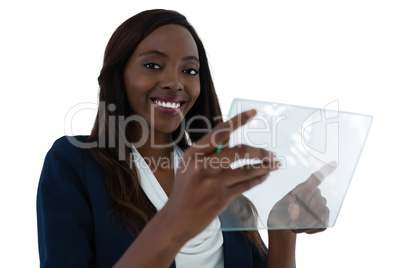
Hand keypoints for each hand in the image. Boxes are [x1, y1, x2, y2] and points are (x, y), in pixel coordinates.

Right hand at [163, 109, 279, 240]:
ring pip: (248, 169)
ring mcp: (214, 182)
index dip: (238, 120)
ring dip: (265, 165)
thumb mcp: (188, 166)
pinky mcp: (222, 198)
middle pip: (240, 151)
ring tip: (274, 163)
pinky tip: (265, 175)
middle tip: (270, 153)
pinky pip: (247, 185)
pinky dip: (259, 178)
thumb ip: (207, 153)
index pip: (220, 132)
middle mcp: (203, 165)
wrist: (176, 219)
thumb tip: (231, 139)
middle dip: (260, 151)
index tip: (253, 112)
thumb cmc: (184, 190)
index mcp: (193, 154)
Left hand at [267, 163, 335, 233]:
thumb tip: (295, 209)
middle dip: (304, 217)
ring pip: (321, 215)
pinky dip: (311, 230)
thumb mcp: (278, 211)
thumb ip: (285, 209)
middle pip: (318, 205)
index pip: (315, 178)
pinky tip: (303, 228)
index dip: (325, 171)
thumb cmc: (280, 213)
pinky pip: (322, 225)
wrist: (282, 223)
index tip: (334, 162)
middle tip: (291, 223)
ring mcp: (321, 205)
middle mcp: (314, 194)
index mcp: (302, 188)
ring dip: (306, 224)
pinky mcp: (325, 217)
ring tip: (294, 226)